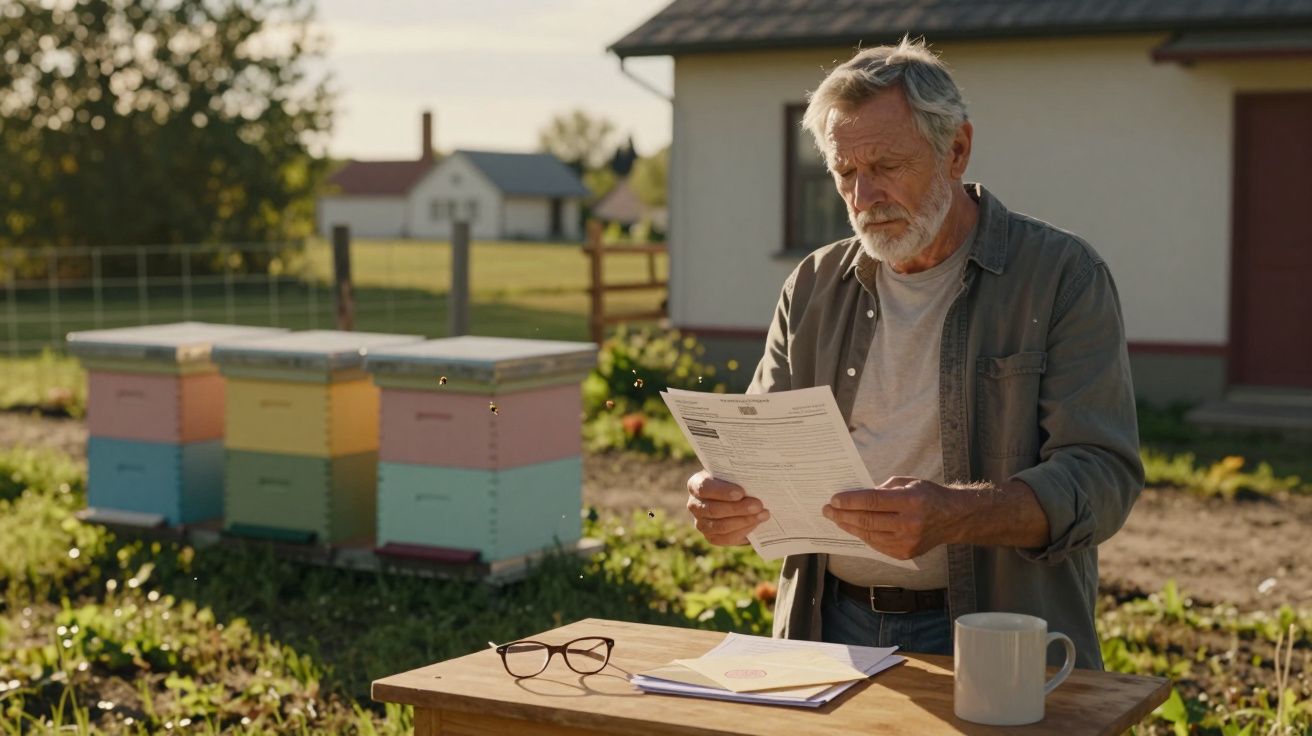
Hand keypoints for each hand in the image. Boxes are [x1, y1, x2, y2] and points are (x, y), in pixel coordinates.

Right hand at [686, 470, 770, 545]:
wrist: (738, 498)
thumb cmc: (736, 480)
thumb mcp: (734, 473)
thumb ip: (740, 475)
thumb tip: (757, 478)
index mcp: (696, 484)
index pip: (704, 488)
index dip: (722, 491)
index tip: (741, 492)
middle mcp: (694, 504)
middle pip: (713, 510)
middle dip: (738, 508)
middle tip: (758, 505)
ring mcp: (701, 523)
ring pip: (721, 526)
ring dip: (744, 520)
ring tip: (762, 514)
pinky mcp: (711, 537)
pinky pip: (726, 538)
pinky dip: (743, 531)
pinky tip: (756, 524)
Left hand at [822, 476, 959, 559]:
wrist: (952, 518)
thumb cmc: (927, 496)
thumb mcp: (907, 483)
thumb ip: (883, 490)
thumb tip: (856, 496)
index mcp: (911, 501)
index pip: (873, 502)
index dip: (850, 501)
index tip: (834, 499)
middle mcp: (910, 523)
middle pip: (868, 520)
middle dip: (843, 514)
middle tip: (827, 509)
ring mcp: (907, 542)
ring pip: (869, 535)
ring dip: (849, 526)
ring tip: (836, 519)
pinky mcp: (905, 554)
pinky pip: (877, 545)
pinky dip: (863, 536)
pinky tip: (853, 528)